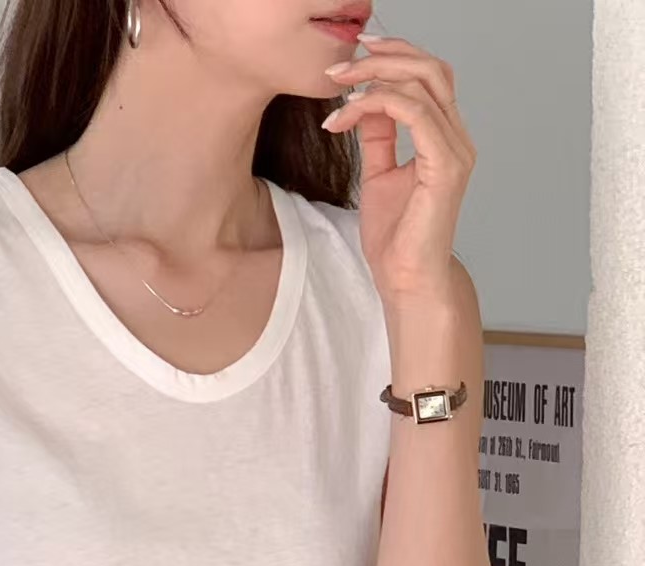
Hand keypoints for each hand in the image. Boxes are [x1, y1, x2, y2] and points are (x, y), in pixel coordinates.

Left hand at [321, 36, 476, 305]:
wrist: (406, 279)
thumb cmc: (396, 238)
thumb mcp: (379, 175)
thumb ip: (379, 137)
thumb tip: (365, 102)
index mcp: (444, 137)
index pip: (428, 77)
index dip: (393, 58)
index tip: (352, 60)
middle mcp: (456, 138)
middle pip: (430, 69)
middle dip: (383, 57)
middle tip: (341, 65)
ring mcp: (455, 150)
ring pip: (423, 83)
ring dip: (374, 77)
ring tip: (338, 86)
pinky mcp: (445, 166)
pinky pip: (415, 114)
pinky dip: (376, 105)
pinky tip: (346, 116)